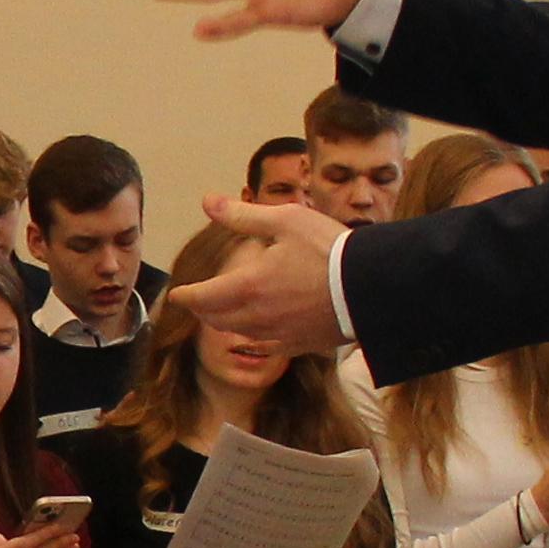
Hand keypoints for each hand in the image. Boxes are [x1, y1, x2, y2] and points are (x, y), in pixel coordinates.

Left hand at [170, 197, 348, 362]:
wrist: (373, 287)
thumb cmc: (329, 248)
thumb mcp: (285, 220)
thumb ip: (242, 216)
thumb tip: (207, 202)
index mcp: (248, 286)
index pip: (202, 297)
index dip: (185, 296)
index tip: (176, 294)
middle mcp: (258, 316)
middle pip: (217, 319)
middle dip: (202, 310)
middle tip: (197, 302)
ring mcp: (279, 334)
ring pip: (240, 333)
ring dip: (226, 323)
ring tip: (223, 312)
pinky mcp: (301, 345)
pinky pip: (267, 345)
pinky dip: (254, 336)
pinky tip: (259, 330)